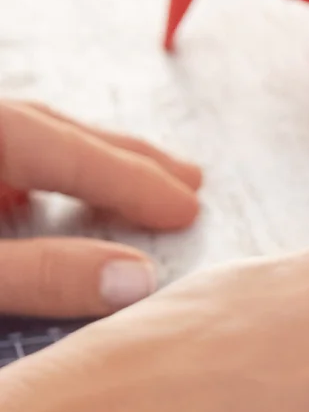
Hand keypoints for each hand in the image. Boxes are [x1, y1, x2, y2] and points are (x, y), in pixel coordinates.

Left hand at [0, 101, 201, 316]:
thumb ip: (42, 274)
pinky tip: (49, 195)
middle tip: (188, 179)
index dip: (135, 182)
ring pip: (28, 139)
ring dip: (89, 163)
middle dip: (128, 158)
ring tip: (137, 181)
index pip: (72, 153)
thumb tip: (135, 279)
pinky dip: (40, 175)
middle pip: (57, 132)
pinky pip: (1, 157)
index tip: (187, 208)